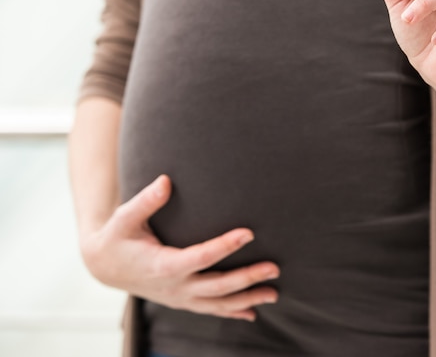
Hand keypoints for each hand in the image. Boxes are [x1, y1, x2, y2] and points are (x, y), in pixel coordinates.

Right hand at [80, 175, 279, 321]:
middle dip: (247, 278)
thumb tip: (165, 180)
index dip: (225, 245)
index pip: (200, 257)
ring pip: (218, 304)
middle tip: (274, 268)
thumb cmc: (117, 236)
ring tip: (274, 293)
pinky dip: (232, 311)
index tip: (249, 232)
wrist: (103, 266)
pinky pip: (210, 310)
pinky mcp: (182, 300)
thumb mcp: (125, 217)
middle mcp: (174, 286)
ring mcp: (179, 297)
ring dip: (247, 299)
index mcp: (163, 265)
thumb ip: (146, 200)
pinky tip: (253, 312)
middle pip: (217, 287)